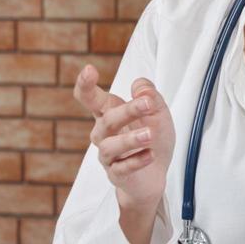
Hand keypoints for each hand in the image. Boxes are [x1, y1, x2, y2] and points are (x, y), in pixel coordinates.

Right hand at [73, 65, 175, 213]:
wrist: (155, 174)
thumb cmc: (153, 139)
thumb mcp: (158, 112)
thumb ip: (150, 96)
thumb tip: (140, 87)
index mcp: (110, 113)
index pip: (91, 98)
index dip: (85, 84)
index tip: (89, 69)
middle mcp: (104, 133)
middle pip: (107, 120)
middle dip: (128, 110)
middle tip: (148, 104)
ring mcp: (109, 155)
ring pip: (109, 146)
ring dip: (131, 139)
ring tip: (150, 134)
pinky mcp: (117, 174)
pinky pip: (122, 168)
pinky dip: (137, 161)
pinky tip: (150, 154)